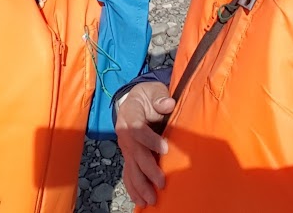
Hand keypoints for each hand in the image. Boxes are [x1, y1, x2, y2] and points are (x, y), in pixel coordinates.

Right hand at [115, 81, 175, 206]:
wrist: (133, 100)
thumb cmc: (147, 96)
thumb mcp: (153, 90)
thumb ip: (160, 97)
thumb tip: (168, 104)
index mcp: (129, 114)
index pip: (137, 129)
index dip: (150, 140)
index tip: (165, 149)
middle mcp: (124, 133)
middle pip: (135, 153)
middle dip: (148, 170)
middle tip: (162, 183)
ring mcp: (125, 147)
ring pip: (130, 168)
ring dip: (139, 185)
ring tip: (150, 200)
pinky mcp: (129, 156)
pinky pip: (128, 173)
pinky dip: (133, 188)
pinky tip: (139, 201)